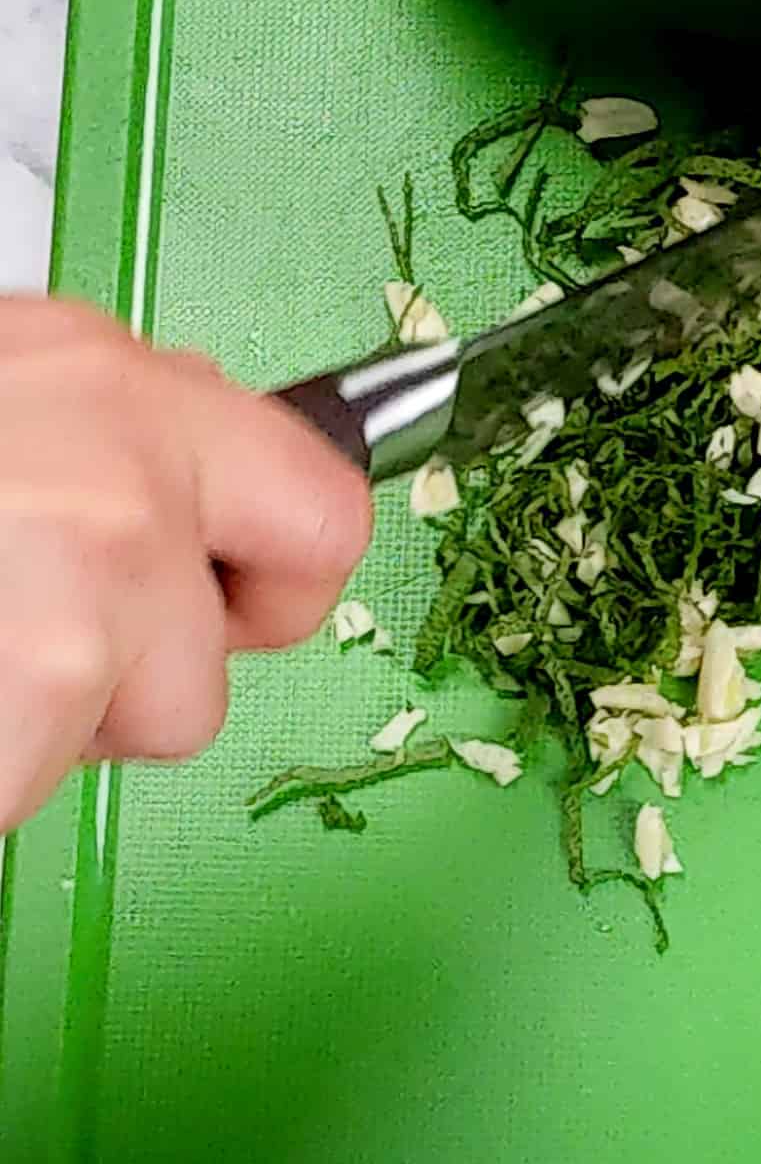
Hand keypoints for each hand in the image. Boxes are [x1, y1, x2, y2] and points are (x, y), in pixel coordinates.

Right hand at [0, 300, 372, 830]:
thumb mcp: (12, 394)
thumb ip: (112, 438)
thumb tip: (180, 477)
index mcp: (123, 388)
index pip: (325, 508)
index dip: (277, 579)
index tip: (228, 593)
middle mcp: (138, 473)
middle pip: (250, 633)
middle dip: (156, 666)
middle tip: (37, 633)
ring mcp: (99, 581)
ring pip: (165, 719)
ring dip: (63, 720)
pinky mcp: (48, 681)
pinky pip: (49, 775)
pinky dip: (0, 767)